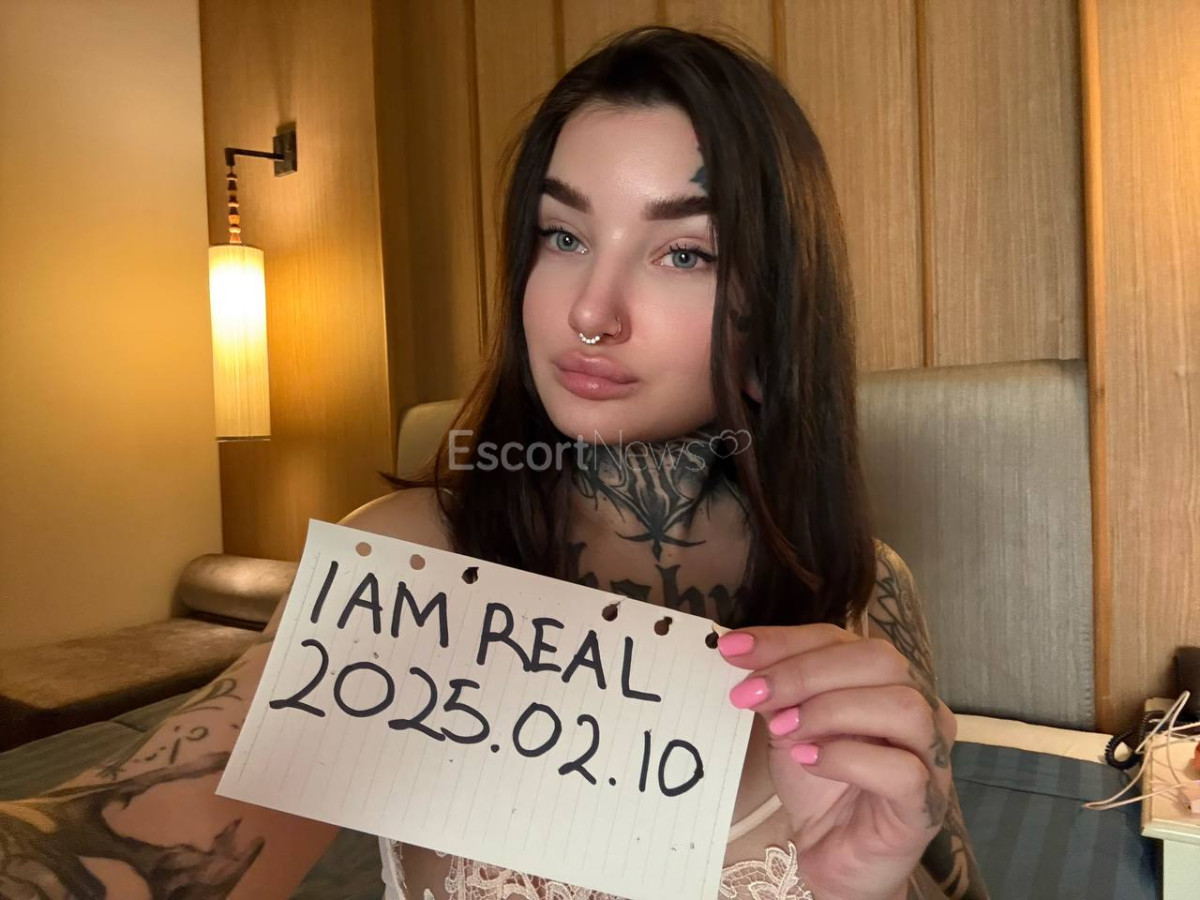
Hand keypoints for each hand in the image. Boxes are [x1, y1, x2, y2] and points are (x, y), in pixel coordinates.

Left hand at [719, 624, 956, 899]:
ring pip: (902, 706)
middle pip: (880, 660)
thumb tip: (744, 655)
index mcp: (884, 680)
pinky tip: (808, 761)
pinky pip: (902, 769)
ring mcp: (930, 756)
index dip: (785, 640)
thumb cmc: (819, 786)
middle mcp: (919, 708)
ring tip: (785, 730)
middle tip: (754, 694)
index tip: (734, 649)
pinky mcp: (926, 804)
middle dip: (806, 671)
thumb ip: (777, 691)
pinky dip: (847, 758)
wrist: (833, 857)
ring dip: (832, 710)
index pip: (841, 638)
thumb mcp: (788, 727)